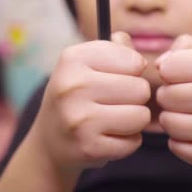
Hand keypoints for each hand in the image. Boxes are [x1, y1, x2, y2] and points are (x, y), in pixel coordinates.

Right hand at [29, 32, 150, 173]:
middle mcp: (72, 86)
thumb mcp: (87, 65)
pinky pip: (134, 142)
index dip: (133, 73)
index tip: (115, 80)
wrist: (49, 143)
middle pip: (141, 89)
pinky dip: (127, 142)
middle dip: (135, 99)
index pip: (135, 61)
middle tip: (114, 104)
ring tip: (113, 120)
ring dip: (134, 121)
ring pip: (141, 116)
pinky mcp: (89, 147)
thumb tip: (128, 44)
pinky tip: (107, 138)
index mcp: (72, 58)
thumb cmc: (77, 97)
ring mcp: (80, 119)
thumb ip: (115, 49)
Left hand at [155, 35, 191, 171]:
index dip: (174, 71)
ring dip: (175, 118)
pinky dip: (183, 140)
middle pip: (164, 95)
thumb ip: (187, 47)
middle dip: (173, 95)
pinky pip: (174, 145)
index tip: (188, 76)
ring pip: (166, 121)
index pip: (167, 68)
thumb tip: (158, 66)